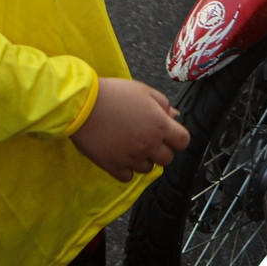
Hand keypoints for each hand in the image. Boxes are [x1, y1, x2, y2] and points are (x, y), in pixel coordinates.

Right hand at [69, 77, 188, 181]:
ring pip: (147, 169)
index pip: (183, 141)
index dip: (177, 138)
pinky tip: (120, 154)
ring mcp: (131, 158)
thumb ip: (163, 104)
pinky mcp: (113, 167)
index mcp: (159, 125)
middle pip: (167, 159)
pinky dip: (126, 168)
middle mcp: (148, 144)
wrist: (83, 104)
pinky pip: (128, 176)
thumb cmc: (113, 94)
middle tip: (148, 138)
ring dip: (143, 159)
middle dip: (161, 149)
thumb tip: (173, 115)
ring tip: (130, 144)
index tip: (169, 134)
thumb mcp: (143, 91)